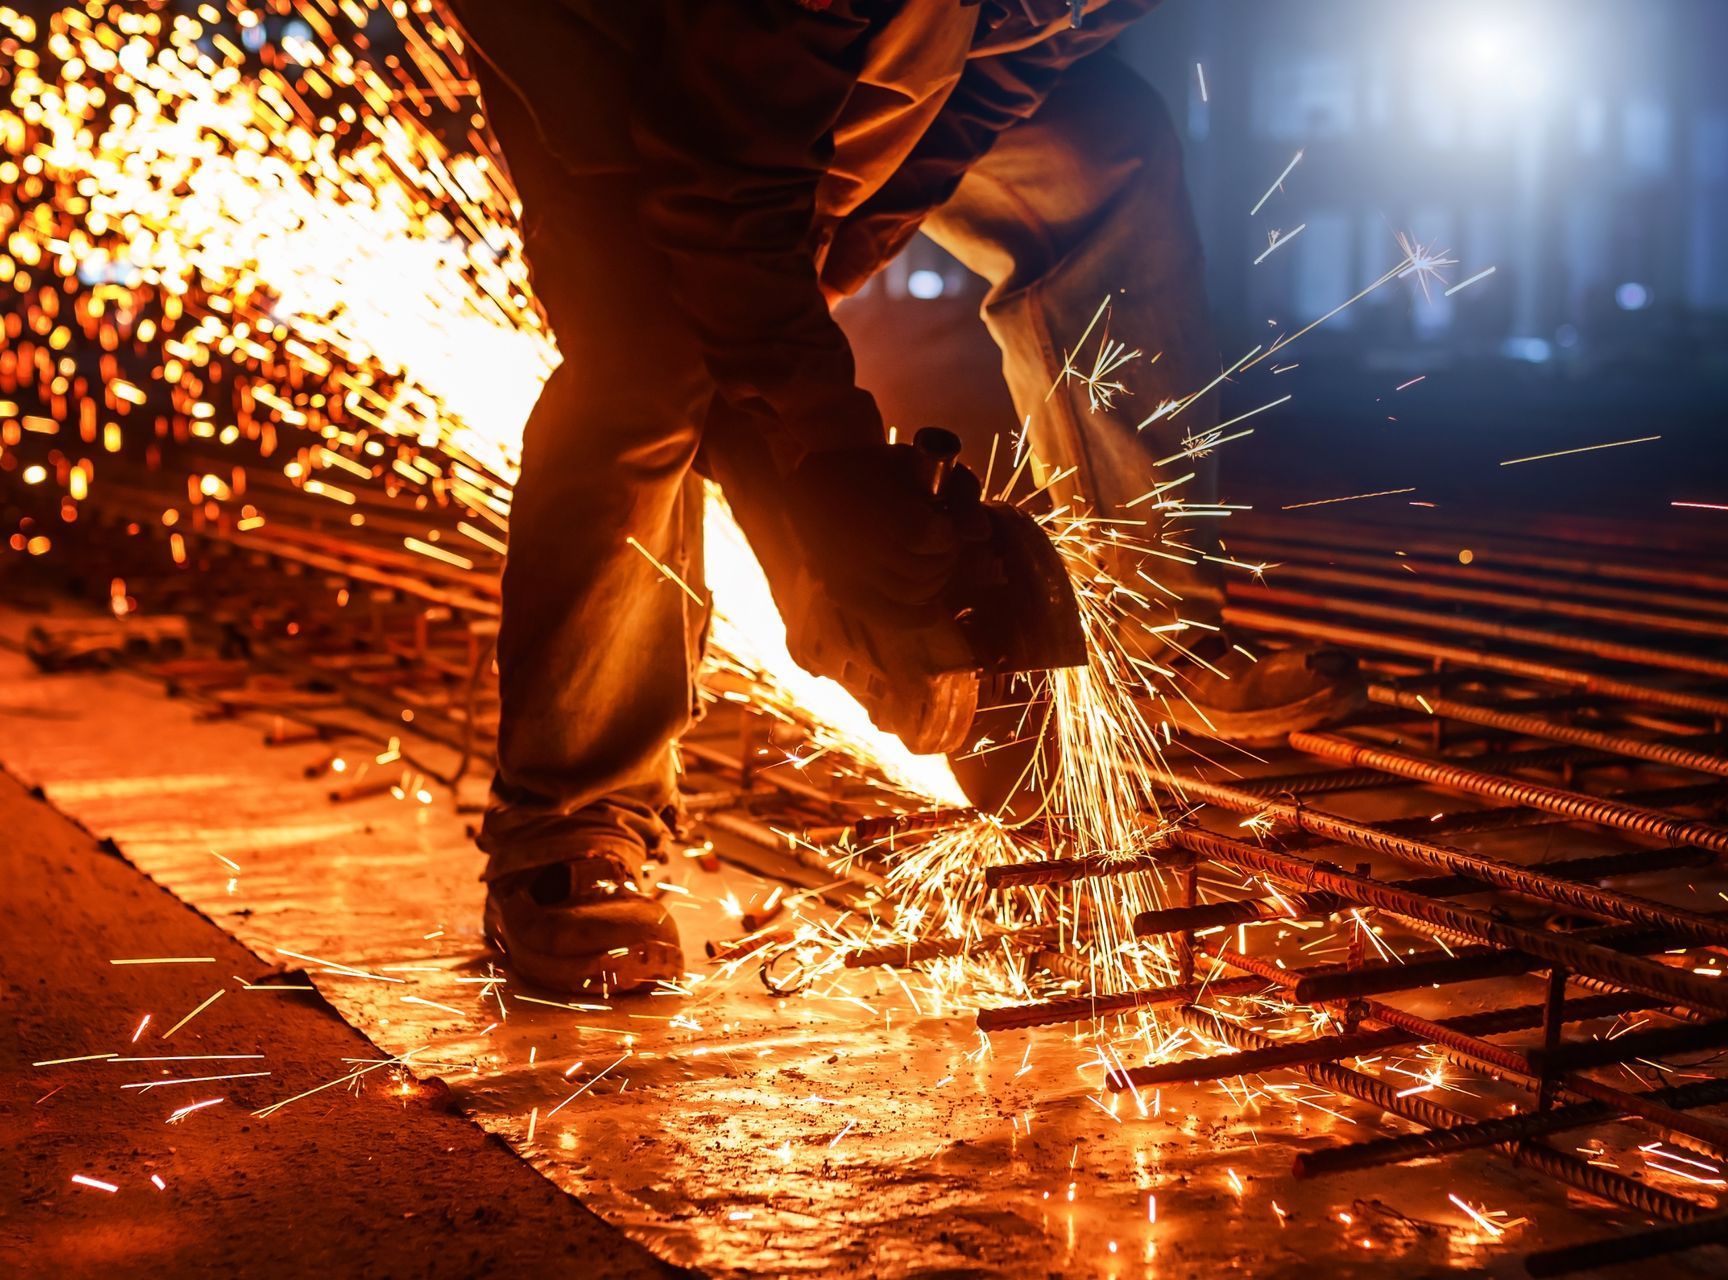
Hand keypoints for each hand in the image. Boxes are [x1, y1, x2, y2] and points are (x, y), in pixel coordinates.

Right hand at [788, 442, 987, 621]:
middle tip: (944, 546)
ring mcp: (852, 574)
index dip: (946, 536)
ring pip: (913, 593)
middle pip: (925, 568)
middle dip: (946, 558)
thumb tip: (981, 534)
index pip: (927, 537)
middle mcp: (862, 546)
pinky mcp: (845, 593)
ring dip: (936, 582)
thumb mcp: (917, 464)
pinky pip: (891, 616)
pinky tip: (932, 609)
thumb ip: (960, 491)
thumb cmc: (871, 470)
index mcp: (878, 508)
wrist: (812, 484)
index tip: (943, 527)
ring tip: (934, 564)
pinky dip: (918, 617)